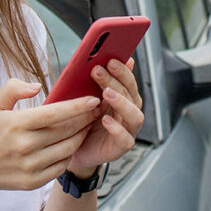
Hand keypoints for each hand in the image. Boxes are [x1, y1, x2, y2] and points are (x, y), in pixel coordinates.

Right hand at [0, 79, 100, 194]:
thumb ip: (13, 89)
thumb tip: (37, 86)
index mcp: (16, 124)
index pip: (55, 113)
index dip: (77, 106)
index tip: (92, 100)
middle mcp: (25, 146)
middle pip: (66, 130)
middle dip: (85, 119)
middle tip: (95, 110)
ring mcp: (30, 166)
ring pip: (68, 149)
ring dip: (81, 136)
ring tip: (87, 126)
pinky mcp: (34, 181)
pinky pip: (61, 166)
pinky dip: (70, 154)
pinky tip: (72, 144)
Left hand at [68, 58, 143, 174]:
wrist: (75, 150)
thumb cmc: (82, 122)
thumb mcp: (87, 98)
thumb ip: (98, 82)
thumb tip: (105, 60)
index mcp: (123, 99)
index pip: (129, 82)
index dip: (122, 71)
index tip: (109, 60)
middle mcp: (128, 113)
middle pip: (132, 95)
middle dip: (117, 81)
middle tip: (99, 71)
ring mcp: (128, 131)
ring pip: (135, 116)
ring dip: (122, 103)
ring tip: (106, 93)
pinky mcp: (120, 148)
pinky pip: (125, 139)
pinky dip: (117, 129)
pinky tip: (105, 120)